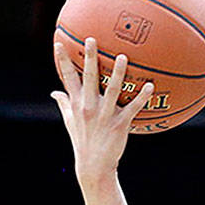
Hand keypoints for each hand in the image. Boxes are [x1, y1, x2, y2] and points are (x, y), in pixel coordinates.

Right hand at [51, 38, 153, 180]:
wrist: (93, 165)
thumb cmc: (82, 141)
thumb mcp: (69, 121)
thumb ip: (63, 104)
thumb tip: (54, 91)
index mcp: (76, 104)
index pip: (67, 78)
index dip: (62, 60)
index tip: (59, 42)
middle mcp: (88, 107)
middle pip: (89, 78)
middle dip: (89, 58)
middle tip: (91, 39)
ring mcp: (104, 115)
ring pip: (112, 90)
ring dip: (118, 73)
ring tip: (123, 56)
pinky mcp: (120, 125)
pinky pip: (132, 108)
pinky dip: (142, 97)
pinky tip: (150, 86)